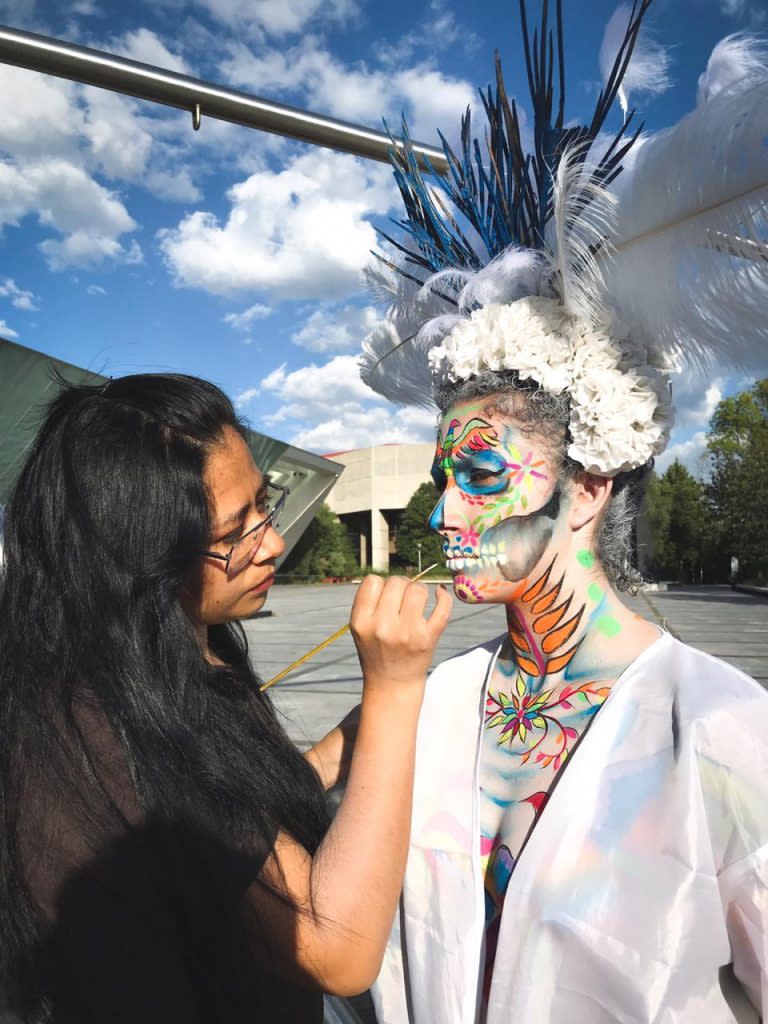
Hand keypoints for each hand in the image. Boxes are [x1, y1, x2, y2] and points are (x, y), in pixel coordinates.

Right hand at [349, 576, 451, 701]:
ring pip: (418, 589)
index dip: (381, 585)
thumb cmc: (376, 650)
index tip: (386, 596)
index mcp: (361, 622)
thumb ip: (369, 602)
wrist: (392, 684)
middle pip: (396, 582)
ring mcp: (407, 633)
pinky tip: (440, 594)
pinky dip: (443, 596)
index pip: (373, 581)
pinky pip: (442, 607)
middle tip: (402, 600)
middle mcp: (382, 627)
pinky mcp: (428, 639)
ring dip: (419, 590)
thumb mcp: (361, 629)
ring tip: (416, 601)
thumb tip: (396, 576)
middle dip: (401, 586)